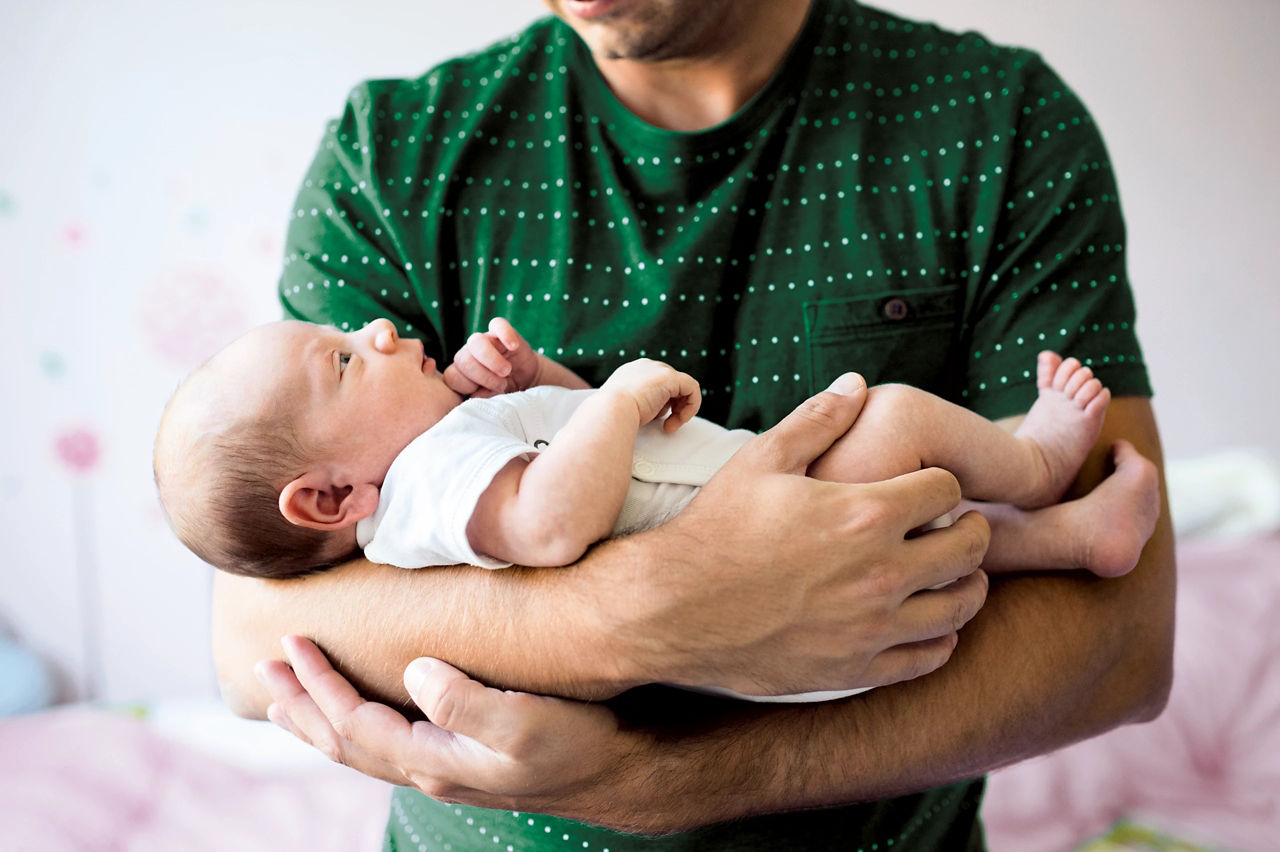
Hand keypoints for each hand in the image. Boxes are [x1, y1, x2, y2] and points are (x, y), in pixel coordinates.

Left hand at [256, 636, 650, 825]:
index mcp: (434, 762)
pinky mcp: (460, 757)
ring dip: (319, 718)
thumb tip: (414, 671)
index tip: (293, 645)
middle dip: (301, 706)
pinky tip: (354, 711)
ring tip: (287, 695)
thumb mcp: (526, 722)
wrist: (617, 771)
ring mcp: (443, 768)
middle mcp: (429, 771)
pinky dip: (353, 724)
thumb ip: (466, 702)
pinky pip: (385, 742)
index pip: (355, 724)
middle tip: (265, 669)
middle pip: (344, 743)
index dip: (319, 686)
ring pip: (361, 747)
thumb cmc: (577, 743)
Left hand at [444, 317, 541, 396]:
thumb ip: (482, 398)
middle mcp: (469, 354)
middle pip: (462, 359)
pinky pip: (498, 324)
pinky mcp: (501, 331)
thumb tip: (475, 396)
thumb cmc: (506, 391)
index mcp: (462, 372)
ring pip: (476, 341)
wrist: (527, 380)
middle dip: (482, 375)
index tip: (484, 393)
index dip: (466, 386)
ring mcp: (485, 340)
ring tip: (506, 371)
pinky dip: (505, 334)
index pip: (452, 376)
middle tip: (501, 385)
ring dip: (491, 359)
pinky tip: (513, 347)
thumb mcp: (494, 399)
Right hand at [600, 358, 700, 432]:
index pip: (655, 385)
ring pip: (683, 388)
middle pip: (670, 385)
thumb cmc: (612, 417)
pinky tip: (681, 420)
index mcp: (630, 373)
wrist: (610, 411)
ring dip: (681, 410)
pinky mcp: (670, 377)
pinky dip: (692, 405)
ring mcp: (657, 369)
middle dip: (672, 407)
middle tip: (666, 426)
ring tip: (670, 426)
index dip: (660, 404)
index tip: (656, 421)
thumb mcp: (623, 408)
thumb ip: (637, 406)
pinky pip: (692, 388)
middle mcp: (644, 367)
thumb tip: (650, 414)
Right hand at [626, 372, 991, 694]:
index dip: (942, 482)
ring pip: (960, 607)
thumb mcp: (762, 460)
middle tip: (958, 526)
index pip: (947, 489)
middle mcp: (881, 572)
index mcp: (866, 513)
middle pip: (969, 548)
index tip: (931, 487)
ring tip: (953, 574)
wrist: (672, 608)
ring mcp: (873, 626)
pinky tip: (928, 622)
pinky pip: (929, 656)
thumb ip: (818, 419)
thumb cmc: (715, 529)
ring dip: (967, 584)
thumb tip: (858, 383)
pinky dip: (942, 637)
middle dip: (970, 529)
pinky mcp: (857, 668)